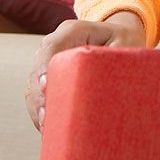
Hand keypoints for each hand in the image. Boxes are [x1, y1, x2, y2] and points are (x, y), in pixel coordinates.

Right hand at [26, 11, 145, 132]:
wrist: (119, 38)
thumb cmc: (125, 42)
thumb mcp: (126, 44)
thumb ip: (117, 58)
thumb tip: (111, 86)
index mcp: (73, 31)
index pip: (52, 46)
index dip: (44, 66)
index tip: (45, 86)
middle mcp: (55, 45)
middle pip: (37, 69)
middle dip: (38, 94)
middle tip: (45, 117)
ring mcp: (49, 62)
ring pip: (33, 86)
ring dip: (37, 107)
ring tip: (45, 127)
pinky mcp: (49, 78)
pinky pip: (38, 96)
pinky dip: (41, 111)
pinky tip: (47, 128)